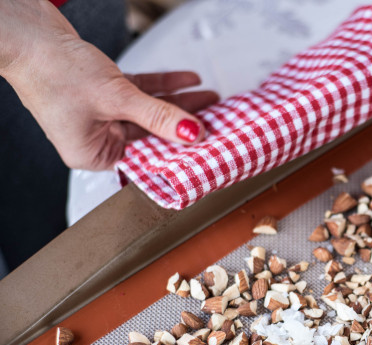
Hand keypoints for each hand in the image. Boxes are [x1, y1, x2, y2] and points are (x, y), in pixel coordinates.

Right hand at [0, 0, 217, 170]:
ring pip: (148, 112)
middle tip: (218, 119)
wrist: (26, 31)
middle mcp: (94, 138)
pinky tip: (188, 81)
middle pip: (151, 134)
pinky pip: (139, 93)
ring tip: (211, 98)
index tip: (207, 147)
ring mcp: (98, 114)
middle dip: (184, 124)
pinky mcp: (101, 91)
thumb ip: (158, 116)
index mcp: (91, 154)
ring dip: (179, 103)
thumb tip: (192, 132)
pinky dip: (162, 87)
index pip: (146, 158)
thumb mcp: (117, 97)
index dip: (178, 152)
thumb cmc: (52, 69)